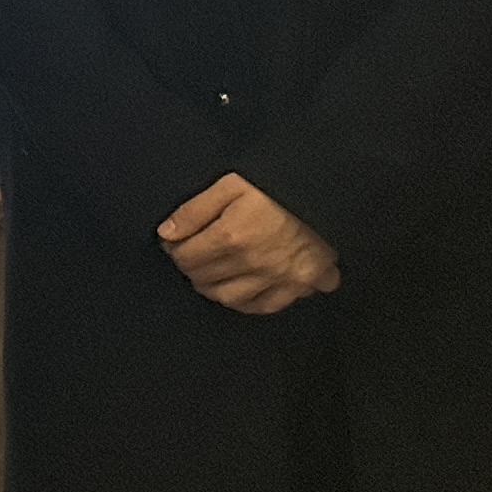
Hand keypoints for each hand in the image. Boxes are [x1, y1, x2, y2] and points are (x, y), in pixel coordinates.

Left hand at [159, 173, 339, 314]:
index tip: (175, 244)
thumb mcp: (230, 185)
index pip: (186, 258)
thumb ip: (194, 210)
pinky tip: (242, 290)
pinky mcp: (301, 285)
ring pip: (231, 299)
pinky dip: (249, 303)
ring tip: (211, 275)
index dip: (175, 251)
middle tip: (191, 258)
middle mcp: (253, 264)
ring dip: (215, 289)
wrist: (325, 192)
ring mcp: (278, 278)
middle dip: (192, 269)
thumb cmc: (276, 185)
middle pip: (205, 280)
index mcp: (231, 237)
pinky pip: (267, 307)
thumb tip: (166, 233)